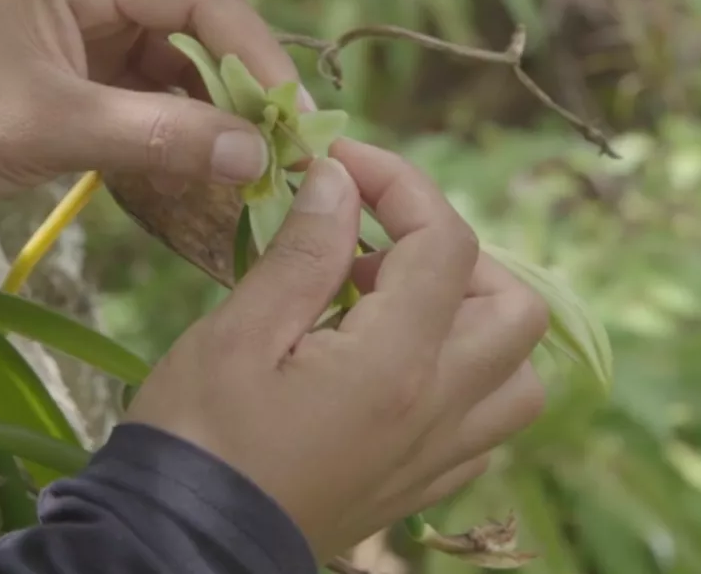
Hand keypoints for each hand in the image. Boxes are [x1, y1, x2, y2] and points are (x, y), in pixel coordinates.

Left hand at [0, 0, 311, 208]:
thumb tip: (254, 153)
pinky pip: (150, 86)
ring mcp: (89, 24)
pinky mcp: (83, 65)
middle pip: (197, 21)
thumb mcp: (53, 124)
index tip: (289, 114)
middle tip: (283, 143)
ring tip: (252, 159)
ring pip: (178, 57)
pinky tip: (205, 159)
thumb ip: (157, 136)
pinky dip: (179, 121)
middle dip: (240, 80)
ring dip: (214, 106)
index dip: (252, 51)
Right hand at [125, 138, 549, 560]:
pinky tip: (397, 366)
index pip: (443, 244)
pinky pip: (483, 422)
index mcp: (394, 365)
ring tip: (392, 304)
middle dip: (451, 250)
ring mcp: (436, 455)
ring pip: (515, 371)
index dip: (400, 184)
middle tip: (372, 242)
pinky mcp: (419, 485)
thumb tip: (341, 182)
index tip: (340, 164)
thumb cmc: (197, 434)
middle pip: (512, 306)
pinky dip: (463, 377)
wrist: (184, 542)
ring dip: (472, 318)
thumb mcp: (238, 332)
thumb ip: (303, 253)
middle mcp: (438, 411)